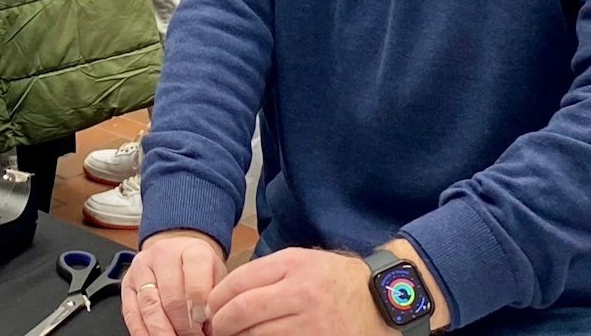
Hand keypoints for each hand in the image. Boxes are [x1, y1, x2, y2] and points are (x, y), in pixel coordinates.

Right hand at [122, 229, 227, 335]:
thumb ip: (213, 298)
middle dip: (183, 325)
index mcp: (191, 249)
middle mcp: (163, 254)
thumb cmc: (199, 270)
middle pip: (171, 295)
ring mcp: (141, 267)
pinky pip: (131, 312)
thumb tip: (212, 327)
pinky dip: (141, 331)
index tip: (204, 323)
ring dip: (162, 330)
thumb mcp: (216, 276)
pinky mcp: (127, 283)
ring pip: (149, 305)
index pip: (195, 271)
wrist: (178, 255)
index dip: (200, 302)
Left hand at [204, 249, 387, 335]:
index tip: (210, 306)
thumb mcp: (303, 261)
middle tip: (214, 327)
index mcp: (293, 264)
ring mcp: (310, 322)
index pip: (238, 281)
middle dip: (220, 323)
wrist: (381, 300)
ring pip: (255, 334)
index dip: (216, 298)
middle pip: (241, 311)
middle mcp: (300, 292)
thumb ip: (267, 272)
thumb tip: (225, 293)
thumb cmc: (335, 280)